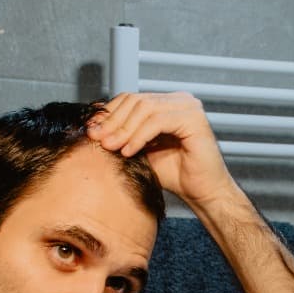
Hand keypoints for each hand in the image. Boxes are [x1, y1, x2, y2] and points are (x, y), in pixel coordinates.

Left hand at [87, 92, 236, 207]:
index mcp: (167, 103)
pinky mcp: (194, 119)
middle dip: (113, 121)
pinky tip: (129, 151)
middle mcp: (179, 100)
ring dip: (124, 129)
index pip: (131, 99)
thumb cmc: (175, 174)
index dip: (109, 113)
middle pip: (136, 100)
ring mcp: (189, 106)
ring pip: (145, 108)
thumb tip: (92, 127)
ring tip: (111, 147)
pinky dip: (139, 136)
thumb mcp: (140, 150)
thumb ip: (122, 136)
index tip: (91, 132)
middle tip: (97, 139)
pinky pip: (157, 121)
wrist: (202, 193)